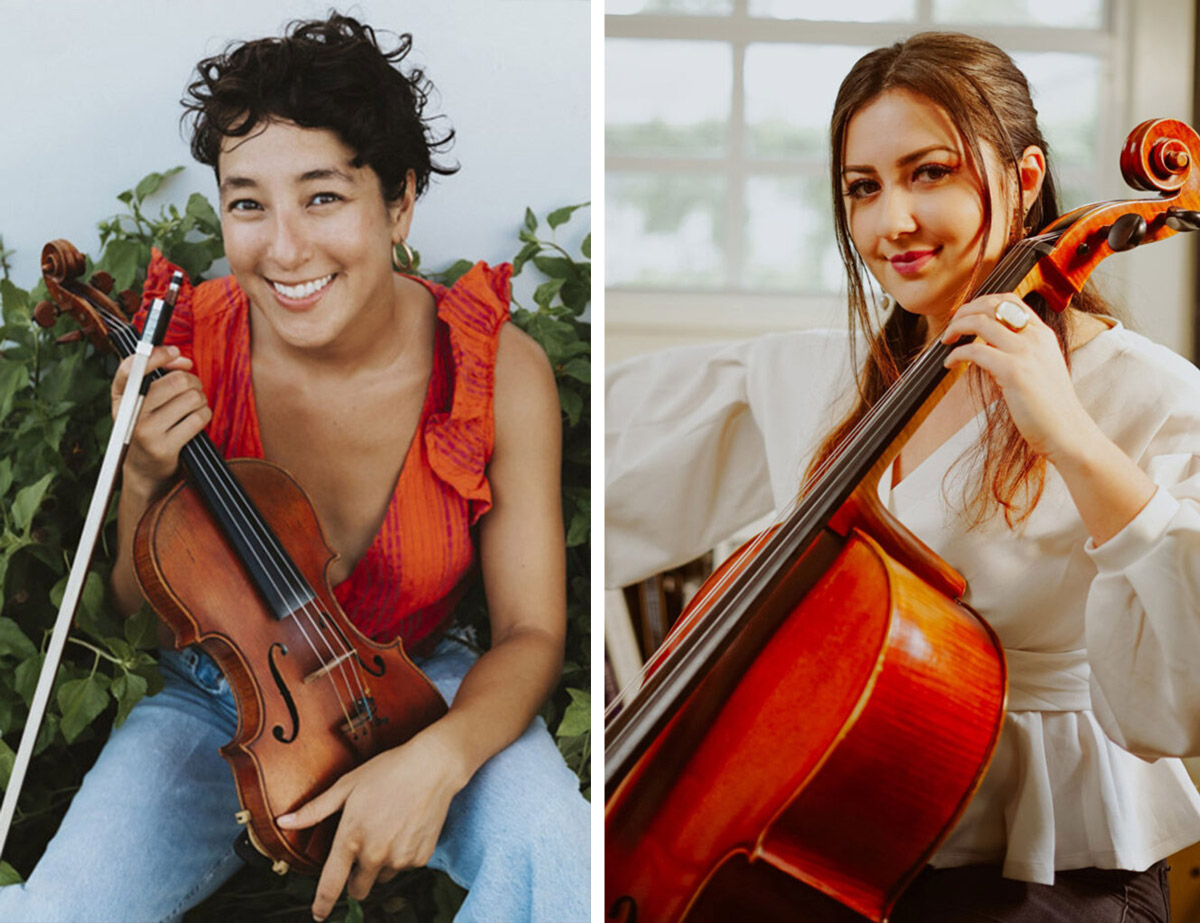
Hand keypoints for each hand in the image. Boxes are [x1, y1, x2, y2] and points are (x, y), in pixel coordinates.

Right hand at [112, 345, 210, 493]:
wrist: (143, 470)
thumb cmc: (147, 427)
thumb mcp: (140, 400)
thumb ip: (158, 374)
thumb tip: (183, 360)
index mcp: (120, 395)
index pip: (133, 366)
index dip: (158, 354)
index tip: (175, 352)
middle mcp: (129, 412)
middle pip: (177, 381)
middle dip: (192, 381)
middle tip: (191, 389)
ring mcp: (145, 431)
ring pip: (192, 398)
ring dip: (200, 400)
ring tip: (192, 407)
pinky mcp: (164, 447)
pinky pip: (199, 418)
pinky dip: (204, 415)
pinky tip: (195, 421)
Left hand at [277, 728, 470, 921]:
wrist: (432, 767)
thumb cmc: (387, 772)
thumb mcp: (347, 786)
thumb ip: (315, 810)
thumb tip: (283, 822)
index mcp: (351, 839)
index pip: (330, 885)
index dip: (322, 904)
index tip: (318, 914)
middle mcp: (375, 855)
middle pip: (358, 889)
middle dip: (356, 878)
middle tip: (363, 848)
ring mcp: (399, 858)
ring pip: (382, 877)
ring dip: (380, 864)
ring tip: (388, 829)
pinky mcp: (421, 858)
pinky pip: (404, 867)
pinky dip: (401, 855)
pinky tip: (405, 828)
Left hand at [940, 294, 1095, 462]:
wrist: (1066, 431)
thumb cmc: (1049, 407)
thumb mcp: (1039, 368)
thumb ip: (1018, 352)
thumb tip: (985, 346)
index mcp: (1042, 334)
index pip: (1010, 300)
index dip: (982, 301)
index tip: (966, 314)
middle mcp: (1035, 337)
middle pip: (992, 305)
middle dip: (965, 311)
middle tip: (951, 326)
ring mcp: (1025, 352)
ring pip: (980, 322)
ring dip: (956, 328)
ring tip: (946, 340)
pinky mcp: (1013, 371)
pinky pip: (974, 350)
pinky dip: (956, 354)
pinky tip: (950, 363)